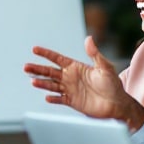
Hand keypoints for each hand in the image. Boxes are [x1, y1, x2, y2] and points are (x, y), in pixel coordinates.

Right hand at [23, 36, 143, 129]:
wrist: (117, 104)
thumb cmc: (113, 84)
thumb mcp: (105, 67)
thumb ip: (94, 54)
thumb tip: (89, 38)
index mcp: (76, 67)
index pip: (57, 58)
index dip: (46, 54)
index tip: (35, 49)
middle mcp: (70, 77)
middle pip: (50, 72)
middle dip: (37, 69)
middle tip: (26, 67)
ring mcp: (70, 90)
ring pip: (52, 85)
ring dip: (42, 83)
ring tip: (33, 81)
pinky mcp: (72, 101)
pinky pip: (60, 99)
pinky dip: (53, 98)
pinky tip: (47, 97)